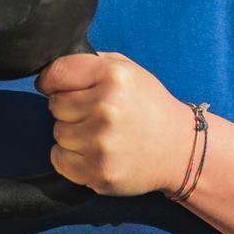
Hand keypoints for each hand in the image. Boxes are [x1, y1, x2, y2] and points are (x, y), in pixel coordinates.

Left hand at [38, 52, 188, 195]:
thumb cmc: (151, 106)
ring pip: (58, 133)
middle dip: (68, 108)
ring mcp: (102, 142)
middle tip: (93, 113)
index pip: (56, 73)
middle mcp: (107, 108)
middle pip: (55, 105)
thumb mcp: (127, 69)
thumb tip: (52, 70)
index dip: (52, 81)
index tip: (57, 87)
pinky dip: (70, 157)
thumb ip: (91, 62)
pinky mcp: (99, 170)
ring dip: (72, 133)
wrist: (181, 149)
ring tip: (99, 133)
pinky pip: (59, 159)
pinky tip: (93, 151)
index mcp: (113, 77)